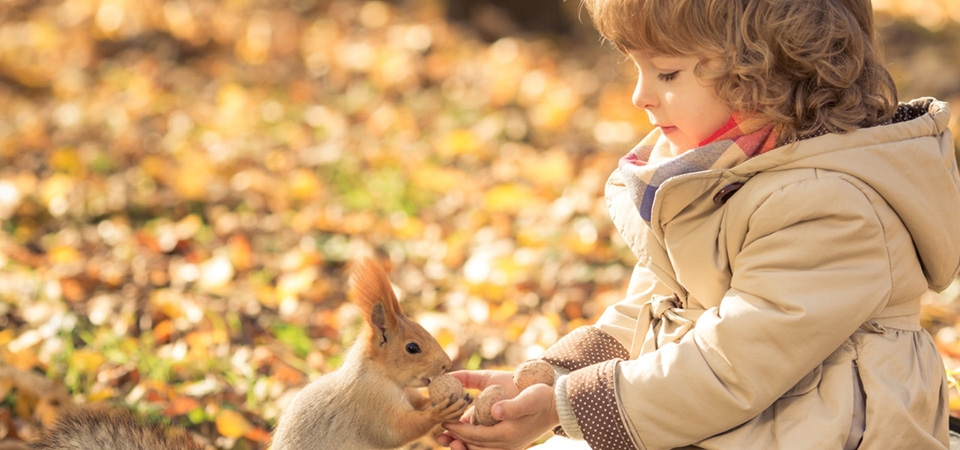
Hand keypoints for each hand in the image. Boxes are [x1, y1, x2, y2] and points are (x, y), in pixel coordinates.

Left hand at [436, 370, 558, 449]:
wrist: (559, 405)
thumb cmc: (543, 397)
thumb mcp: (530, 398)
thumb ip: (513, 406)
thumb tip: (495, 411)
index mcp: (508, 433)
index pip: (476, 435)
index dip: (458, 430)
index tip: (444, 423)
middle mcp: (508, 443)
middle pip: (475, 447)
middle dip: (456, 441)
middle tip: (439, 436)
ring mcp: (510, 445)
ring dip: (464, 445)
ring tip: (448, 441)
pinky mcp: (511, 442)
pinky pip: (488, 448)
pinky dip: (475, 445)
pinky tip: (466, 438)